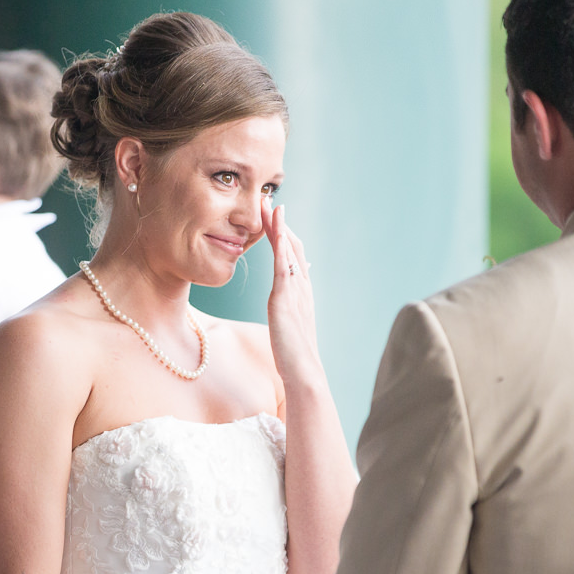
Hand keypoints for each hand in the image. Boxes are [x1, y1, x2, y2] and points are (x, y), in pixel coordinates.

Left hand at [262, 200, 320, 388]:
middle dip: (280, 223)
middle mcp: (302, 287)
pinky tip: (275, 228)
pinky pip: (283, 265)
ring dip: (279, 225)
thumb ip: (287, 309)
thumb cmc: (294, 355)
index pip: (293, 255)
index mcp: (301, 292)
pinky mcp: (286, 299)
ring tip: (269, 204)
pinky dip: (281, 244)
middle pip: (293, 246)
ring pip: (289, 250)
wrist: (304, 374)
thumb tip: (285, 301)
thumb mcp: (288, 326)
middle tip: (269, 200)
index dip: (283, 234)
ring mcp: (296, 291)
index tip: (272, 216)